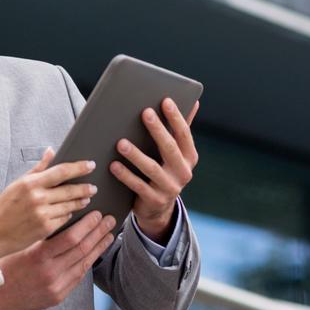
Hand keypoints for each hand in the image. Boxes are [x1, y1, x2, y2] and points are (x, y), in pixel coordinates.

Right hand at [0, 149, 96, 258]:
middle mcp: (38, 198)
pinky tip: (71, 211)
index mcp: (30, 183)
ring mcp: (43, 214)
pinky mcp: (46, 228)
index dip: (79, 167)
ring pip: (70, 205)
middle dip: (85, 188)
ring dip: (81, 201)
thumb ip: (38, 168)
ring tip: (86, 198)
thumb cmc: (5, 207)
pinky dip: (69, 214)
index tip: (90, 165)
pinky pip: (65, 218)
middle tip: (93, 187)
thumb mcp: (18, 183)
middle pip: (70, 189)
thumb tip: (51, 151)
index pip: (61, 171)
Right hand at [0, 211, 116, 309]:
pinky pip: (77, 277)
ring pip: (83, 264)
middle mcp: (49, 274)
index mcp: (37, 257)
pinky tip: (94, 253)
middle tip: (110, 220)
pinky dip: (88, 263)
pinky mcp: (56, 297)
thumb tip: (61, 220)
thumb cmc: (1, 268)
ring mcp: (55, 288)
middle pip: (82, 250)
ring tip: (109, 235)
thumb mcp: (18, 248)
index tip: (97, 214)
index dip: (87, 225)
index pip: (70, 238)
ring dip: (98, 248)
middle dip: (98, 233)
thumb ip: (40, 238)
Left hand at [110, 98, 199, 242]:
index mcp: (190, 157)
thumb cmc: (164, 171)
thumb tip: (195, 102)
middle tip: (144, 112)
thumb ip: (181, 130)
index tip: (165, 101)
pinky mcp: (154, 200)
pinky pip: (138, 186)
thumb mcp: (176, 153)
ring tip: (121, 142)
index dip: (176, 118)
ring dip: (135, 154)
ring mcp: (170, 188)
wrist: (158, 209)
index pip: (184, 134)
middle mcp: (183, 173)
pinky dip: (125, 175)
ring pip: (151, 168)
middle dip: (157, 129)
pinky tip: (114, 165)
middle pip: (169, 148)